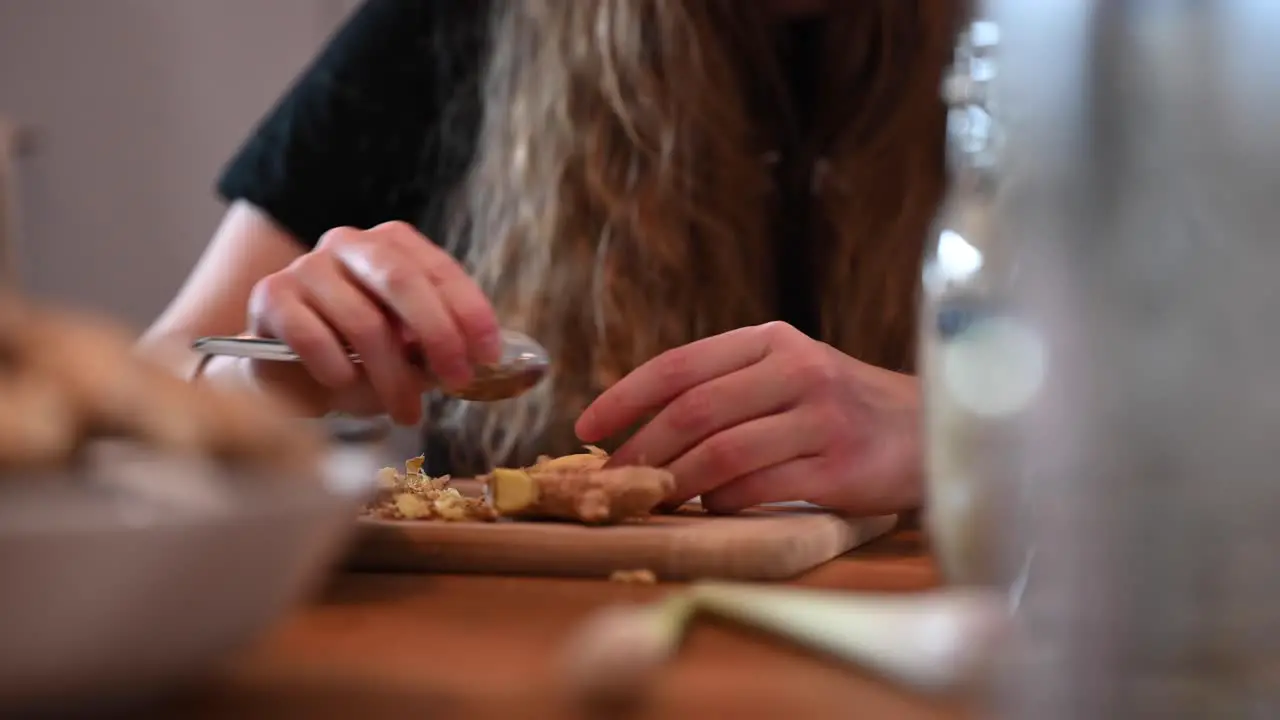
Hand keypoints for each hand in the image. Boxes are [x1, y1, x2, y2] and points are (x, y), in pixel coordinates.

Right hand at [245, 221, 500, 424]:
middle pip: (401, 280)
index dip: (469, 311)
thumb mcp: (406, 348)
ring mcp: (306, 267)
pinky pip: (315, 337)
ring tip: (406, 411)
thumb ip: (437, 345)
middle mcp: (347, 243)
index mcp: (390, 245)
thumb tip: (477, 361)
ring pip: (363, 321)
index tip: (488, 354)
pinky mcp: (271, 296)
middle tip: (456, 380)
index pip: (439, 270)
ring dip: (392, 376)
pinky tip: (344, 386)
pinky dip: (338, 371)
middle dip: (438, 335)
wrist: (285, 372)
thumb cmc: (355, 356)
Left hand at [574, 322, 921, 514]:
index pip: (681, 364)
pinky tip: (714, 505)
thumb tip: (643, 430)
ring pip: (721, 454)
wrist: (935, 431)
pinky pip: (759, 489)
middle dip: (640, 450)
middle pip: (693, 412)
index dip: (625, 396)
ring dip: (676, 482)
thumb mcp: (791, 373)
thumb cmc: (846, 407)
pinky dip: (724, 502)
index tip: (587, 426)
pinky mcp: (839, 468)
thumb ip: (729, 387)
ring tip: (652, 497)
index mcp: (774, 340)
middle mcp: (797, 370)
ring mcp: (822, 419)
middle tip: (611, 480)